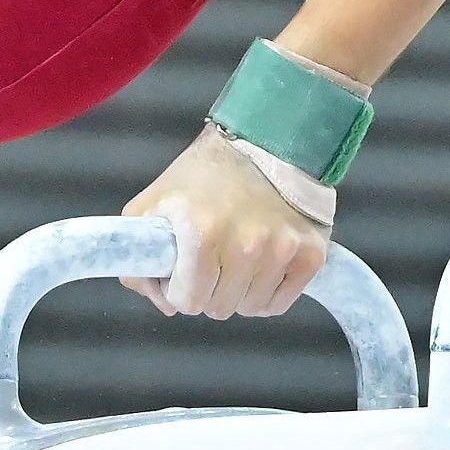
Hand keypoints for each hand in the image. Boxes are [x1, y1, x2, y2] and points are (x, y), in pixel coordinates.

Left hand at [118, 121, 331, 318]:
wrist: (267, 141)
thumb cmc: (205, 175)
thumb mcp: (155, 203)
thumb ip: (139, 257)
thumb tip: (165, 305)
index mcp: (202, 232)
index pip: (187, 301)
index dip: (179, 288)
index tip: (184, 267)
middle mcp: (245, 244)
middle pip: (219, 309)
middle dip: (210, 289)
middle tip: (212, 256)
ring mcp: (281, 250)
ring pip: (250, 308)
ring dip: (239, 290)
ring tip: (237, 253)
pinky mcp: (310, 254)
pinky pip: (278, 304)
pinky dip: (267, 292)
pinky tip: (261, 262)